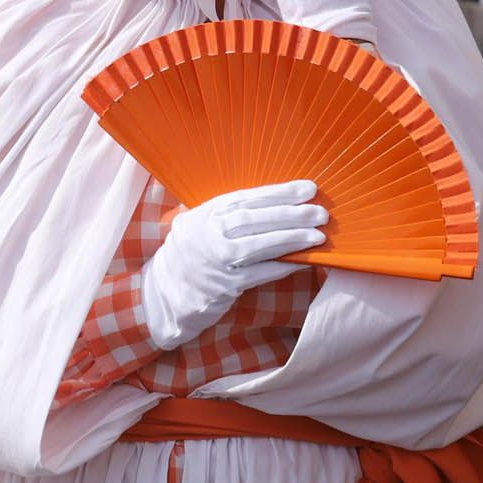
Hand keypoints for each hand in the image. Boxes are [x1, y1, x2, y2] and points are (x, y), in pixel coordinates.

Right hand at [140, 181, 326, 349]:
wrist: (163, 294)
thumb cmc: (190, 255)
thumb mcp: (200, 225)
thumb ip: (228, 213)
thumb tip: (277, 200)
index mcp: (205, 213)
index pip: (247, 198)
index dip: (280, 192)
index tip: (308, 188)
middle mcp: (208, 233)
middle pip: (255, 219)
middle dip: (291, 214)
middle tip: (319, 211)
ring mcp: (215, 260)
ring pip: (259, 245)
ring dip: (291, 239)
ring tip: (318, 235)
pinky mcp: (224, 286)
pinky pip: (258, 274)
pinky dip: (281, 266)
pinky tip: (302, 261)